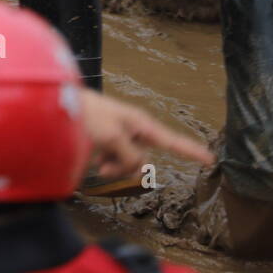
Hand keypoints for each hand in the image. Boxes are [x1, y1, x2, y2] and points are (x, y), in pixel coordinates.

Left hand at [81, 89, 213, 179]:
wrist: (61, 105)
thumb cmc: (87, 116)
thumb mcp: (112, 137)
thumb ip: (130, 155)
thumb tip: (139, 168)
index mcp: (141, 125)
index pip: (173, 141)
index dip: (192, 151)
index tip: (211, 159)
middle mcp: (135, 131)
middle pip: (143, 161)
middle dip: (125, 167)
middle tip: (104, 163)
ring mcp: (122, 137)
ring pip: (128, 164)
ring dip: (113, 166)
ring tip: (96, 159)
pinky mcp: (109, 142)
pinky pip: (115, 161)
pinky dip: (106, 163)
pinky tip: (93, 158)